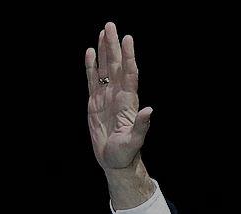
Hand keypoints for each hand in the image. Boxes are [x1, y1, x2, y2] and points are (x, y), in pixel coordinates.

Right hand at [85, 22, 153, 208]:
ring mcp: (106, 97)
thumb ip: (142, 127)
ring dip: (104, 51)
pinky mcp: (94, 103)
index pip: (129, 74)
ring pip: (104, 69)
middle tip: (111, 25)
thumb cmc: (126, 153)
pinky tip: (90, 52)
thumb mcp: (134, 142)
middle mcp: (118, 95)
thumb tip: (150, 111)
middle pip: (115, 65)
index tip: (128, 39)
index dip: (128, 57)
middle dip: (113, 46)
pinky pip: (92, 80)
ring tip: (103, 32)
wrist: (115, 161)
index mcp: (128, 102)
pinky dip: (91, 66)